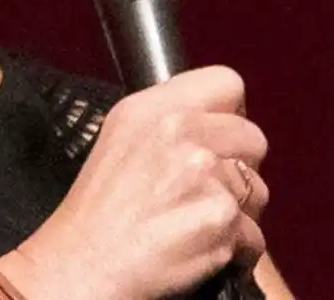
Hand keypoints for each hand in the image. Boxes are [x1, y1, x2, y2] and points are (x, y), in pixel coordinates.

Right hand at [0, 66, 268, 299]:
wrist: (85, 261)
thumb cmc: (100, 207)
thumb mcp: (119, 133)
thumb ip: (166, 116)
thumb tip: (214, 114)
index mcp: (152, 106)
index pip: (227, 82)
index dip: (229, 111)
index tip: (216, 134)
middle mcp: (180, 131)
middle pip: (253, 137)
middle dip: (238, 165)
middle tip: (204, 186)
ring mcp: (204, 174)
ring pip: (258, 189)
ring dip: (237, 209)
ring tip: (193, 218)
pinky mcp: (222, 219)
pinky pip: (255, 234)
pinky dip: (234, 247)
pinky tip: (198, 245)